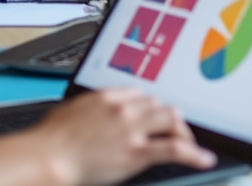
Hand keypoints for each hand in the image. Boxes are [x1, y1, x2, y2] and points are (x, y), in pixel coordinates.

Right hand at [34, 88, 215, 185]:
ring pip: (171, 119)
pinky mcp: (137, 151)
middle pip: (159, 104)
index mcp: (107, 96)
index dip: (149, 106)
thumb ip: (89, 108)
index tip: (152, 115)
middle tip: (173, 129)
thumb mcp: (70, 111)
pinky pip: (174, 149)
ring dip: (182, 130)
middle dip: (168, 117)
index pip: (140, 94)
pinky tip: (204, 158)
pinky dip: (194, 154)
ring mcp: (132, 128)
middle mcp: (123, 108)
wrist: (47, 158)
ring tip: (188, 142)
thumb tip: (93, 112)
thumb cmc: (50, 140)